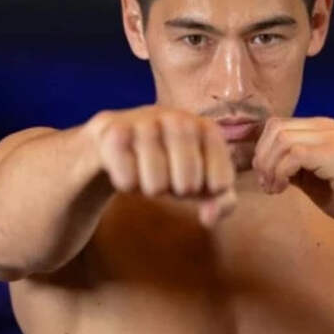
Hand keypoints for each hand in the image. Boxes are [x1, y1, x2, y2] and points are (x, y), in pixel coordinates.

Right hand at [85, 106, 236, 225]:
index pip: (221, 178)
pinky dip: (128, 183)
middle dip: (183, 190)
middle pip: (189, 174)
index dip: (210, 194)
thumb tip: (210, 217)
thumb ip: (221, 202)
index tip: (201, 188)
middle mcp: (175, 117)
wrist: (111, 148)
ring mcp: (143, 121)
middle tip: (174, 187)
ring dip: (153, 188)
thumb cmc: (166, 166)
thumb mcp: (199, 185)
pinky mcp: (112, 130)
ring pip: (155, 176)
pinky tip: (127, 174)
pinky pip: (126, 173)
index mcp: (203, 127)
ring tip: (150, 180)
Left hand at [251, 117, 333, 224]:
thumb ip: (291, 166)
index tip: (264, 177)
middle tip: (266, 184)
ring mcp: (332, 137)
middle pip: (276, 128)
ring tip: (273, 189)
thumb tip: (264, 164)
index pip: (278, 125)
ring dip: (270, 167)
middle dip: (262, 157)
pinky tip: (282, 189)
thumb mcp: (312, 179)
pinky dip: (280, 173)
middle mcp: (327, 126)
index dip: (263, 148)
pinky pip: (293, 155)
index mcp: (323, 128)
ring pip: (282, 140)